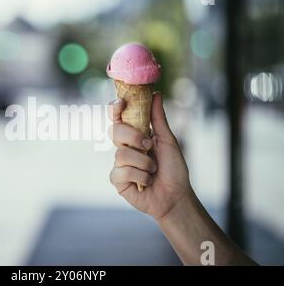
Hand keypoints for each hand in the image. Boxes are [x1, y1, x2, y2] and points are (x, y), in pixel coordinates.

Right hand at [108, 93, 191, 219]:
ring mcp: (119, 164)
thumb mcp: (168, 141)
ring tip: (153, 171)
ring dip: (144, 163)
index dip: (116, 109)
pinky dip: (140, 177)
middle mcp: (124, 147)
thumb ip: (158, 119)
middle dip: (133, 137)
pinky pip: (121, 172)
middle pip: (115, 131)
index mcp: (134, 136)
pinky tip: (146, 183)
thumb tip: (156, 94)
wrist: (175, 195)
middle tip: (149, 145)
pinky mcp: (117, 180)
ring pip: (121, 153)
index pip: (119, 118)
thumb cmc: (173, 169)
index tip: (121, 103)